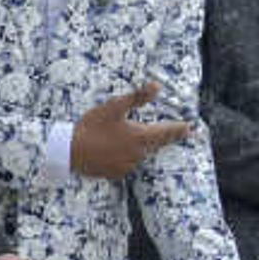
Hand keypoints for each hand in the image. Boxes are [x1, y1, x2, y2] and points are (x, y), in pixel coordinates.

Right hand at [65, 81, 195, 179]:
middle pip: (153, 144)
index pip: (166, 132)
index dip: (179, 129)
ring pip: (139, 154)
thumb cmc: (92, 127)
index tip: (189, 127)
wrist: (69, 152)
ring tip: (130, 137)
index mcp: (140, 137)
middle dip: (159, 137)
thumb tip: (157, 86)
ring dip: (139, 146)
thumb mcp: (114, 107)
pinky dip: (124, 156)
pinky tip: (114, 150)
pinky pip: (126, 163)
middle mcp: (138, 154)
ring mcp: (126, 166)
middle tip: (168, 131)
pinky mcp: (114, 173)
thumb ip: (137, 97)